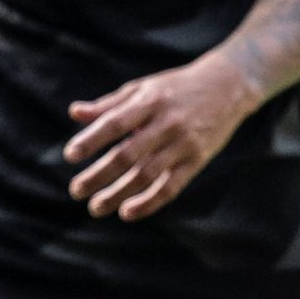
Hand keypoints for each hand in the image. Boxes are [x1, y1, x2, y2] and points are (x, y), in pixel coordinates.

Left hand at [63, 54, 259, 220]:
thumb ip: (110, 104)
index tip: (70, 155)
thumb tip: (75, 114)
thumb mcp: (145, 87)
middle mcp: (167, 122)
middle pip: (127, 155)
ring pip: (146, 175)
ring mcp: (184, 143)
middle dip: (99, 175)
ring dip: (118, 194)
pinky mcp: (197, 159)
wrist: (229, 85)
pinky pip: (171, 187)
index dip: (91, 140)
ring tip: (95, 207)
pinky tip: (127, 212)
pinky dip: (148, 203)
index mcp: (150, 101)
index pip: (115, 123)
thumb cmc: (178, 87)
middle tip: (76, 190)